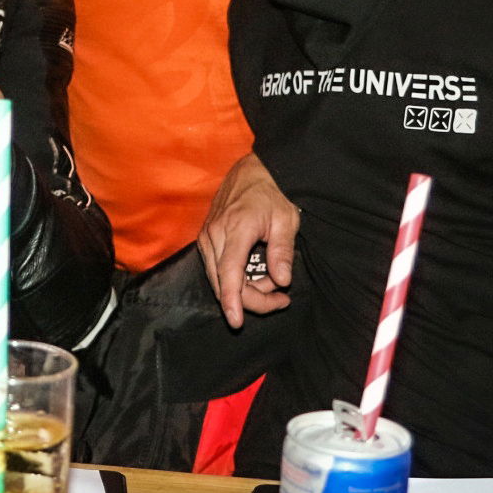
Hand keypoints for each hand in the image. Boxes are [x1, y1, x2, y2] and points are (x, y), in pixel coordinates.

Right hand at [198, 152, 299, 328]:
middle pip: (224, 283)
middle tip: (282, 298)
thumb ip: (283, 251)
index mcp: (236, 228)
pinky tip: (258, 272)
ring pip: (218, 279)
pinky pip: (217, 270)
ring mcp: (206, 238)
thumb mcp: (286, 220)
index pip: (229, 273)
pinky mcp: (206, 240)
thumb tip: (281, 280)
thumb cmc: (270, 194)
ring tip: (274, 279)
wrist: (252, 171)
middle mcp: (214, 235)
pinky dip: (236, 279)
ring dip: (246, 288)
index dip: (233, 300)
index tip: (236, 321)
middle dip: (252, 299)